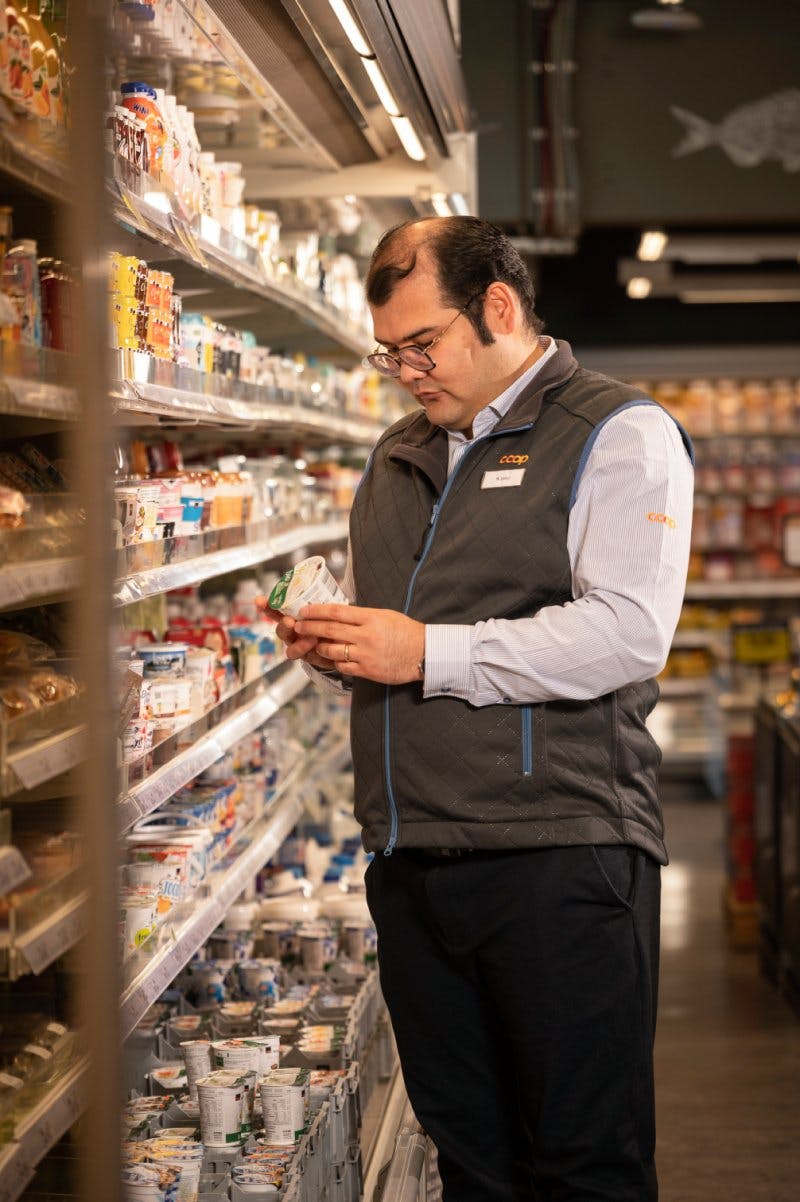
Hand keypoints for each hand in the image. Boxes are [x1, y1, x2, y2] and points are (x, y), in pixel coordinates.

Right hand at [254, 596, 336, 671]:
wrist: (343, 639)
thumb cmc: (331, 618)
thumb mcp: (326, 603)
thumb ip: (318, 590)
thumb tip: (317, 566)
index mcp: (293, 615)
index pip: (276, 609)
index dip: (266, 605)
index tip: (259, 600)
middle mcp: (293, 631)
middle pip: (281, 629)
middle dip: (283, 624)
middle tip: (289, 621)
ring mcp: (299, 645)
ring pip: (290, 647)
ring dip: (298, 644)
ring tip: (311, 638)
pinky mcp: (309, 657)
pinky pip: (306, 658)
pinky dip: (310, 653)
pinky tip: (317, 646)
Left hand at [294, 604, 424, 684]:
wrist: (424, 654)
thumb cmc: (406, 632)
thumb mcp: (385, 615)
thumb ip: (362, 616)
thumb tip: (338, 614)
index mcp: (371, 618)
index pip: (337, 611)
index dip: (317, 611)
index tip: (304, 610)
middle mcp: (366, 635)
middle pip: (329, 629)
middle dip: (310, 627)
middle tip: (298, 626)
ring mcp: (366, 655)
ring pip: (332, 650)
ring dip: (319, 646)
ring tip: (313, 643)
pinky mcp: (367, 671)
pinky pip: (342, 666)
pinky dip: (334, 661)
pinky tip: (332, 658)